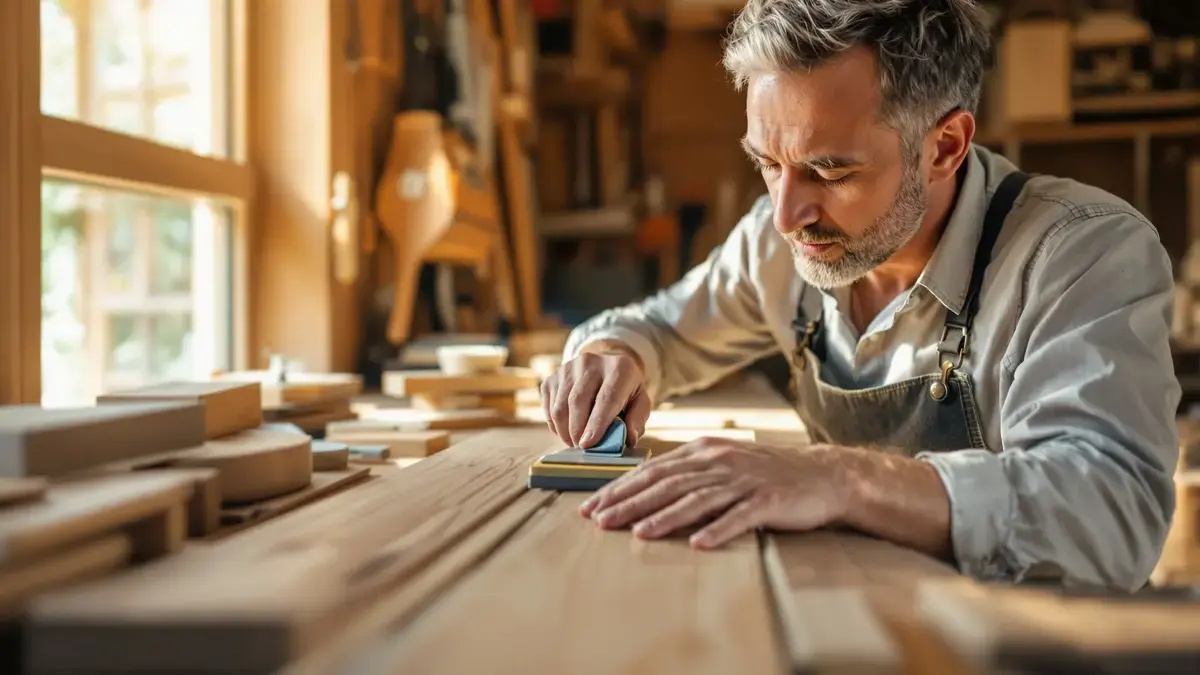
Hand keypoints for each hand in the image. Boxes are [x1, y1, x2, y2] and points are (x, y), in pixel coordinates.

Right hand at [540, 348, 652, 448]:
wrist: (606, 366)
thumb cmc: (625, 389)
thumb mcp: (640, 401)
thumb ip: (637, 419)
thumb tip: (629, 439)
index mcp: (619, 368)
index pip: (606, 398)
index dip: (596, 423)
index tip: (588, 444)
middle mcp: (591, 362)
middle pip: (577, 401)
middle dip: (577, 430)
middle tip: (581, 448)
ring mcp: (568, 368)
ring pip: (560, 406)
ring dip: (565, 431)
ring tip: (575, 441)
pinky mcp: (552, 377)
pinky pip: (549, 407)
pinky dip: (555, 425)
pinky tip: (567, 429)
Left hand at [578, 438, 848, 548]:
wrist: (823, 475)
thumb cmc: (768, 473)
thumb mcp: (723, 463)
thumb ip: (689, 471)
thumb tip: (647, 486)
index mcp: (704, 451)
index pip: (653, 470)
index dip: (620, 488)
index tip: (592, 505)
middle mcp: (720, 462)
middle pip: (666, 483)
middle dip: (629, 502)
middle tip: (600, 520)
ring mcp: (744, 481)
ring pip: (697, 499)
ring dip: (665, 517)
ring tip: (637, 533)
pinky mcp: (768, 500)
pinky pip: (739, 517)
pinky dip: (717, 530)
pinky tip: (698, 544)